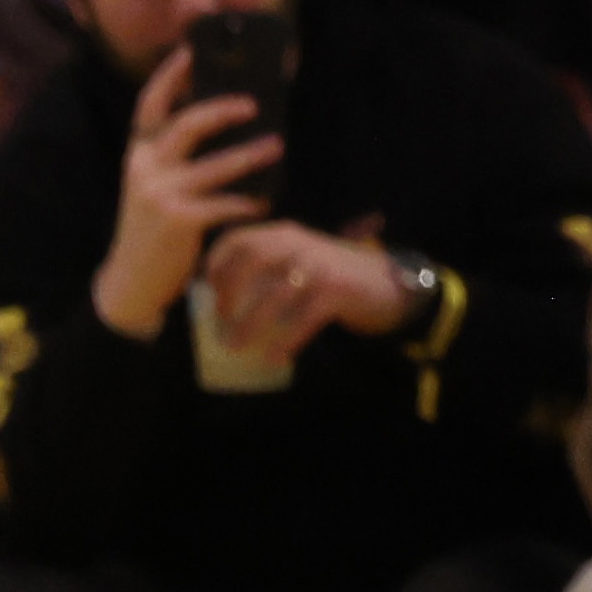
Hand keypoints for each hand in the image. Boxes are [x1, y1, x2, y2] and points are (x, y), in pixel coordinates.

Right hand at [96, 56, 282, 340]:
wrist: (132, 279)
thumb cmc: (155, 225)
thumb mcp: (157, 183)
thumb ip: (179, 156)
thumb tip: (229, 119)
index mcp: (139, 153)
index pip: (149, 106)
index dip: (170, 76)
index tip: (190, 49)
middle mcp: (144, 168)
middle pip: (184, 126)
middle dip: (220, 110)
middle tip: (254, 103)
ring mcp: (159, 194)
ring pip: (213, 166)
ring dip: (250, 155)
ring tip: (277, 145)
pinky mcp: (177, 221)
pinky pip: (224, 205)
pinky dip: (248, 202)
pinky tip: (266, 201)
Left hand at [201, 223, 405, 366]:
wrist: (387, 284)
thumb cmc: (332, 278)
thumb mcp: (299, 261)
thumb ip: (268, 270)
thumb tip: (219, 305)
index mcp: (285, 234)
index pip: (239, 240)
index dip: (215, 264)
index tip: (204, 290)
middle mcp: (300, 244)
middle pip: (252, 260)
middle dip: (228, 291)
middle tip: (218, 320)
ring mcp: (321, 265)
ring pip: (276, 293)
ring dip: (251, 322)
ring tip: (235, 346)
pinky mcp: (339, 290)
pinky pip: (305, 317)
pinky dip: (287, 339)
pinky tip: (275, 357)